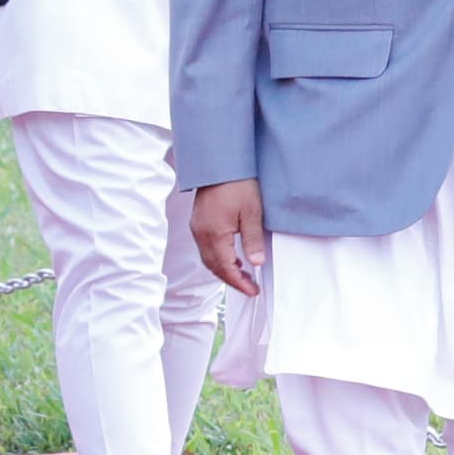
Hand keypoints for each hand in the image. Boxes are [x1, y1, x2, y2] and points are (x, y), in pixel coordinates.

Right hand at [190, 179, 266, 297]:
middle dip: (231, 280)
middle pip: (214, 267)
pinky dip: (218, 258)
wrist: (219, 163)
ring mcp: (197, 228)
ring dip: (224, 270)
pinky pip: (206, 248)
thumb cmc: (237, 184)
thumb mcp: (252, 213)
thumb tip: (256, 263)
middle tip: (250, 287)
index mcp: (214, 234)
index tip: (253, 291)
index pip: (226, 268)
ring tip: (243, 274)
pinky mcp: (198, 222)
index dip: (239, 283)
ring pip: (208, 259)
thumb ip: (253, 240)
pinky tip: (232, 256)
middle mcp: (201, 234)